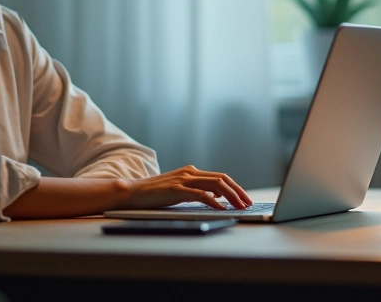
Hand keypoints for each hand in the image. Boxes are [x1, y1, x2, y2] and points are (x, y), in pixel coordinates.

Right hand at [120, 165, 253, 210]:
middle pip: (222, 179)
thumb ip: (196, 190)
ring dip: (231, 196)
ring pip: (215, 185)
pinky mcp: (176, 189)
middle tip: (248, 203)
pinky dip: (214, 202)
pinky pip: (201, 194)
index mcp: (191, 171)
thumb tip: (217, 197)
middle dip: (238, 192)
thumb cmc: (154, 194)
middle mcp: (189, 172)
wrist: (132, 192)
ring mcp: (183, 179)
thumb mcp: (179, 190)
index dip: (235, 187)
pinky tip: (221, 209)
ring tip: (239, 207)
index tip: (245, 198)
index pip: (220, 177)